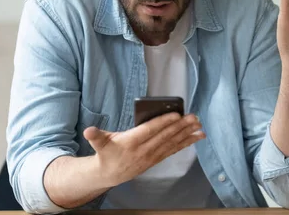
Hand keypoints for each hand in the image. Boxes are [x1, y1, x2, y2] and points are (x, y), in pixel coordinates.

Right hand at [82, 112, 204, 188]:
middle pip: (165, 136)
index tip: (176, 114)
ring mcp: (152, 156)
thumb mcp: (100, 143)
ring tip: (200, 127)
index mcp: (131, 142)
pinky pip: (174, 150)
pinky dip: (186, 143)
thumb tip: (88, 131)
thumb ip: (96, 136)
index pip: (150, 130)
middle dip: (181, 126)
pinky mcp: (157, 159)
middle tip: (194, 117)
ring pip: (172, 143)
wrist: (109, 174)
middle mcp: (144, 150)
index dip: (163, 122)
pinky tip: (197, 137)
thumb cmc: (106, 153)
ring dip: (187, 135)